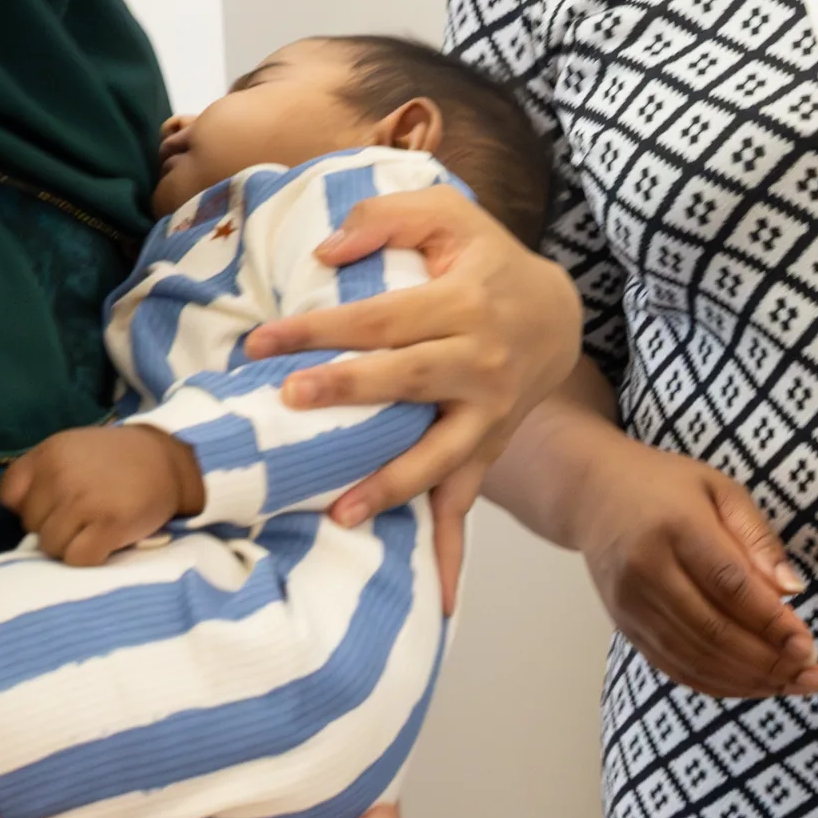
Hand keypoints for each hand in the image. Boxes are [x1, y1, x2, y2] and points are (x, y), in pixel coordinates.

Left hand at [0, 425, 203, 565]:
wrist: (173, 460)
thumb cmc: (118, 462)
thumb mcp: (72, 450)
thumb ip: (38, 473)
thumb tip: (16, 515)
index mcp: (49, 454)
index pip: (10, 497)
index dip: (32, 506)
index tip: (57, 503)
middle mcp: (62, 475)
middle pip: (32, 526)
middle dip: (55, 525)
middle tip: (85, 514)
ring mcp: (85, 501)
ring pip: (52, 547)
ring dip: (72, 544)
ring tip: (96, 528)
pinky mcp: (110, 525)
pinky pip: (77, 560)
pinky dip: (91, 557)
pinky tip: (107, 541)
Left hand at [238, 186, 583, 561]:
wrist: (555, 315)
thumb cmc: (485, 262)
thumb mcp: (448, 218)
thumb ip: (385, 218)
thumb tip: (325, 252)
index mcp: (466, 304)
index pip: (382, 319)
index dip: (321, 330)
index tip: (261, 344)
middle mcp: (482, 363)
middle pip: (409, 380)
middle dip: (350, 391)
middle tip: (290, 401)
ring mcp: (489, 415)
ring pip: (441, 456)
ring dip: (392, 485)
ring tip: (341, 512)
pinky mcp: (487, 449)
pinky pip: (468, 503)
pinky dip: (453, 552)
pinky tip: (439, 599)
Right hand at [580, 443, 817, 698]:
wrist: (592, 492)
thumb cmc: (667, 486)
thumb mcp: (721, 489)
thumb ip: (757, 537)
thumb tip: (792, 591)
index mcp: (677, 528)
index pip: (730, 585)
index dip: (771, 621)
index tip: (807, 645)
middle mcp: (647, 570)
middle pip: (713, 630)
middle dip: (767, 661)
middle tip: (809, 676)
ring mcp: (631, 604)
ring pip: (694, 657)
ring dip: (746, 680)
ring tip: (789, 686)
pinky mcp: (624, 625)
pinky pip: (672, 666)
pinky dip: (714, 683)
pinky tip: (750, 686)